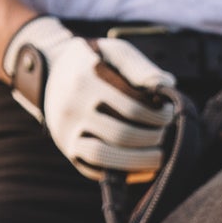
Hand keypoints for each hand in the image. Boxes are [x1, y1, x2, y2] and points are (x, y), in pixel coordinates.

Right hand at [3, 16, 174, 178]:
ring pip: (103, 155)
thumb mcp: (114, 51)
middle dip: (151, 138)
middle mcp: (71, 107)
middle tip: (165, 134)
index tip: (170, 113)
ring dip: (137, 160)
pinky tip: (142, 168)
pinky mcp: (67, 148)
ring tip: (159, 156)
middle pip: (120, 133)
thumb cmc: (94, 61)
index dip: (158, 114)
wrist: (52, 72)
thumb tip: (166, 85)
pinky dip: (120, 172)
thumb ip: (139, 66)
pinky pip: (93, 168)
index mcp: (85, 80)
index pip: (131, 106)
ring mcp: (66, 130)